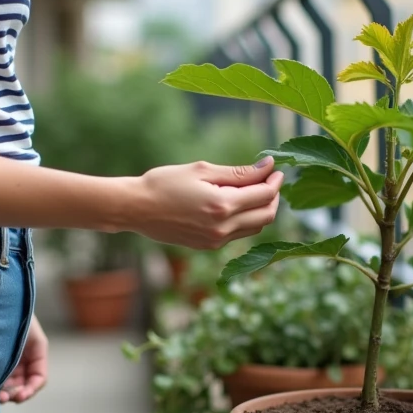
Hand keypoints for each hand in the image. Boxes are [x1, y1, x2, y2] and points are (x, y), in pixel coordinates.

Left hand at [0, 315, 47, 403]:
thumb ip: (34, 354)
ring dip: (7, 394)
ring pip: (11, 386)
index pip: (39, 378)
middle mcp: (24, 360)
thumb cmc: (14, 315)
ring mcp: (9, 362)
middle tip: (5, 398)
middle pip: (25, 386)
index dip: (32, 389)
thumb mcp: (30, 334)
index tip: (20, 396)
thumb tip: (34, 381)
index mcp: (36, 353)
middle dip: (18, 394)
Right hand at [134, 159, 283, 249]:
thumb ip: (238, 172)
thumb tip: (267, 166)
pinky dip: (245, 220)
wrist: (136, 209)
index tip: (276, 168)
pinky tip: (237, 204)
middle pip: (266, 216)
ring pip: (255, 228)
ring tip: (255, 190)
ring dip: (261, 209)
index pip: (264, 195)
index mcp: (222, 206)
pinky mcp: (208, 246)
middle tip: (270, 179)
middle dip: (273, 196)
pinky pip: (238, 234)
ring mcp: (216, 241)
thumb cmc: (165, 183)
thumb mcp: (202, 170)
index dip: (275, 181)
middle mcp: (222, 228)